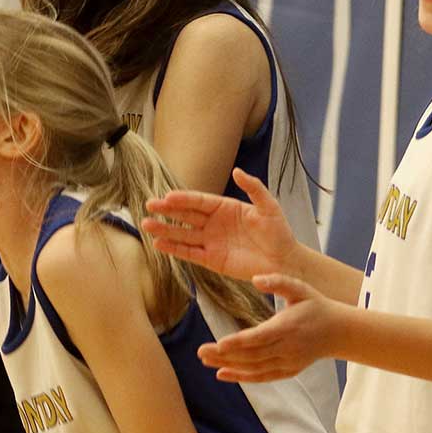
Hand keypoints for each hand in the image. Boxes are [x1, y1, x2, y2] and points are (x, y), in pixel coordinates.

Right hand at [142, 168, 299, 282]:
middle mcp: (214, 223)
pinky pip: (189, 253)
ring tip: (147, 225)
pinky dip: (174, 250)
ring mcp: (211, 242)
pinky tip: (159, 245)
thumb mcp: (268, 206)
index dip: (183, 199)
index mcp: (225, 207)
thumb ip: (254, 188)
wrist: (284, 261)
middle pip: (186, 215)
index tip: (167, 197)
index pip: (199, 201)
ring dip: (165, 230)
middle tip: (149, 206)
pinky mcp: (211, 260)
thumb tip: (237, 171)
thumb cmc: (279, 232)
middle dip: (167, 211)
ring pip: (183, 234)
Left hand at [196, 273, 347, 382]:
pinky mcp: (288, 371)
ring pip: (254, 367)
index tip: (219, 344)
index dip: (238, 342)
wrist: (339, 332)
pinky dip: (242, 377)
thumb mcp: (300, 287)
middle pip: (252, 355)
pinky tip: (222, 374)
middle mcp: (287, 348)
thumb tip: (256, 278)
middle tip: (200, 352)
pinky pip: (262, 377)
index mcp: (288, 326)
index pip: (259, 337)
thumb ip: (278, 281)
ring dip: (228, 366)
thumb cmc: (315, 305)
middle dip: (225, 355)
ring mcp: (288, 362)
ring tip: (205, 361)